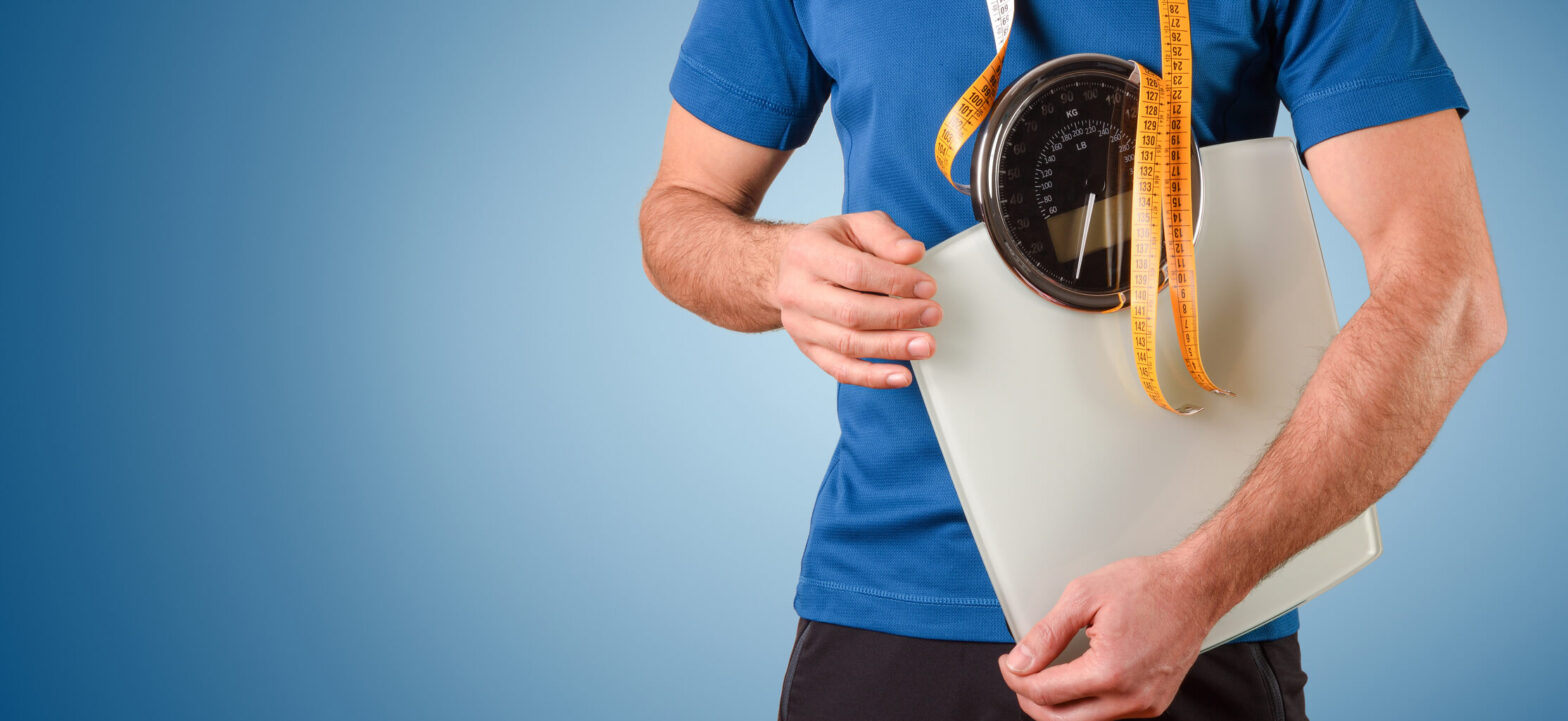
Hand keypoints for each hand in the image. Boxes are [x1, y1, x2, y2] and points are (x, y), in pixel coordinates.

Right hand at [773, 210, 941, 388]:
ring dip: (892, 348)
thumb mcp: (855, 226)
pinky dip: (873, 377)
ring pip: (848, 344)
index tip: (927, 287)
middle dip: (898, 317)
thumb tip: (913, 253)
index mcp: (807, 253)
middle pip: (851, 313)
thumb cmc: (829, 246)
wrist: (791, 269)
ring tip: (925, 346)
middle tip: (932, 315)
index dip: (896, 282)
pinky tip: (901, 376)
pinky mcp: (808, 349)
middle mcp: (797, 292)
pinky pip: (841, 369)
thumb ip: (886, 236)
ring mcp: (800, 325)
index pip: (855, 272)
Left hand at [997, 553, 1230, 720]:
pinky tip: (1075, 681)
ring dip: (1057, 706)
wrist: (1195, 588)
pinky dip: (1084, 704)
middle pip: (1061, 720)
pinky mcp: (1154, 703)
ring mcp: (1145, 704)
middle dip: (1030, 701)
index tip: (1008, 664)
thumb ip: (1047, 634)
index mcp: (1110, 671)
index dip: (1016, 679)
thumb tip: (1021, 661)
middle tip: (1019, 675)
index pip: (1045, 693)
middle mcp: (1131, 697)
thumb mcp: (1085, 596)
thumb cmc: (1150, 585)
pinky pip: (1108, 716)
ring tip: (1043, 677)